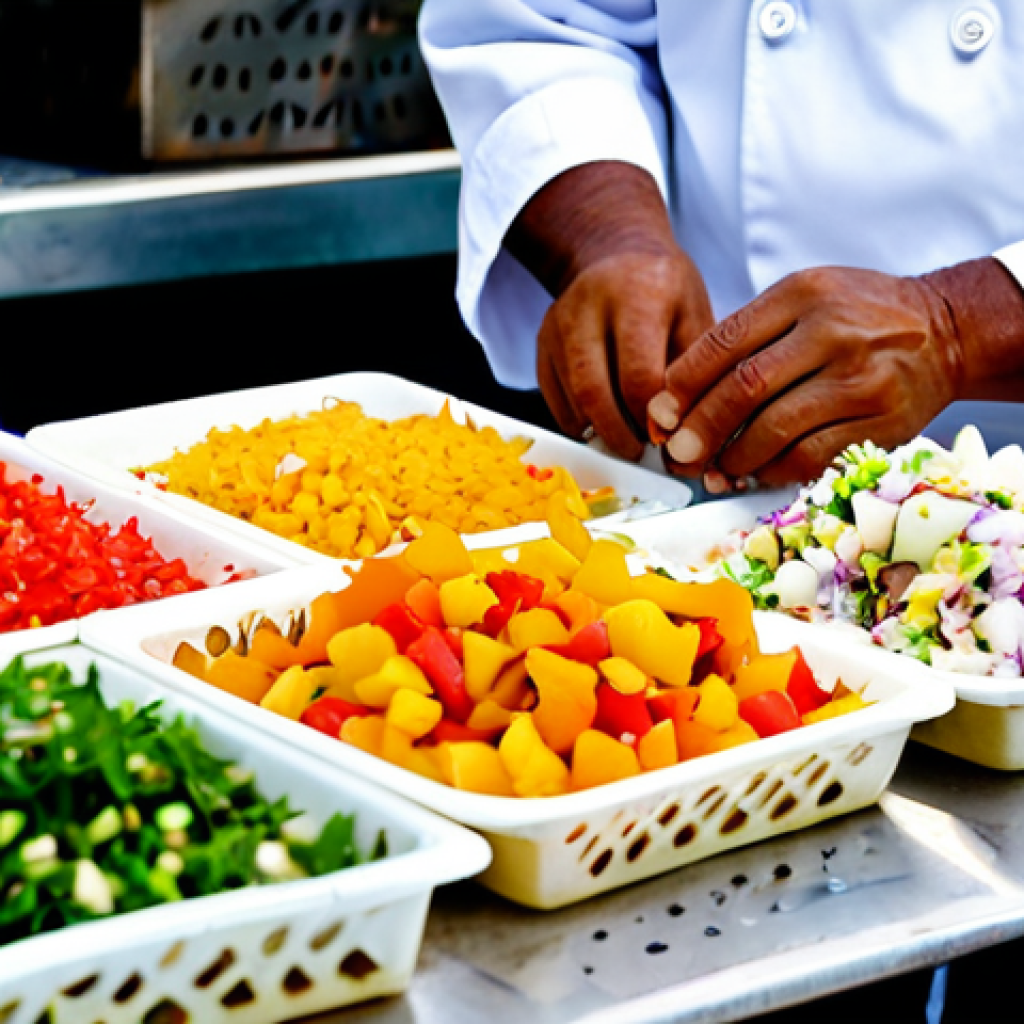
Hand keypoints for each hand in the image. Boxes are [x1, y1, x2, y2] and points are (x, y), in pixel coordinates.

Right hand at [505, 162, 712, 459]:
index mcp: (636, 295)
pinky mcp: (541, 343)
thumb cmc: (665, 289)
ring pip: (571, 400)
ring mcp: (557, 324)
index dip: (652, 419)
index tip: (666, 438)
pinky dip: (579, 421)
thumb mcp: (695, 315)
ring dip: (599, 430)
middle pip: (593, 391)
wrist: (615, 252)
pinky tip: (603, 423)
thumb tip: (689, 434)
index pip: (638, 376)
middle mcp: (587, 306)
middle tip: (640, 452)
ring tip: (626, 438)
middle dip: (619, 434)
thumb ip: (693, 371)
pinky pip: (554, 399)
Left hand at [649, 267, 966, 489]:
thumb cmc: (854, 317)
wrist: (943, 330)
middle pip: (745, 388)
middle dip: (700, 429)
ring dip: (734, 458)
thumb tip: (676, 400)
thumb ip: (743, 339)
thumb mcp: (801, 300)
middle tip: (677, 455)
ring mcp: (862, 378)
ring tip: (715, 469)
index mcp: (802, 293)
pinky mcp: (882, 421)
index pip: (724, 342)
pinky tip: (758, 472)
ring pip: (776, 429)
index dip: (682, 385)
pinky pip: (811, 456)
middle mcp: (833, 332)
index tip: (660, 415)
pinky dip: (775, 470)